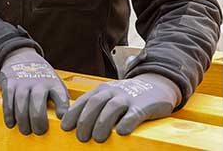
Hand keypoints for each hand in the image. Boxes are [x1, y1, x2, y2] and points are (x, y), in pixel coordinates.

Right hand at [0, 48, 69, 135]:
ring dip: (23, 120)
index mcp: (53, 83)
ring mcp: (23, 82)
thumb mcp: (54, 84)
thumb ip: (60, 100)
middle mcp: (38, 82)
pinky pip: (8, 100)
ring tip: (26, 131)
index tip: (61, 117)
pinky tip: (11, 123)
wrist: (21, 57)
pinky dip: (9, 113)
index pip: (60, 94)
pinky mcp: (10, 83)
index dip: (61, 106)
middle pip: (38, 100)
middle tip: (39, 131)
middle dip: (38, 119)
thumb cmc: (42, 79)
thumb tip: (66, 122)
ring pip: (21, 102)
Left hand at [60, 73, 180, 142]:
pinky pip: (133, 114)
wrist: (157, 84)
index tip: (65, 128)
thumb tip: (77, 127)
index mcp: (101, 90)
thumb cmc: (128, 96)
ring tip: (97, 139)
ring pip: (111, 108)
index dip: (73, 114)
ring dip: (102, 124)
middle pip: (95, 104)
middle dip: (85, 121)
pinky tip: (121, 133)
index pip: (83, 101)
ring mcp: (128, 97)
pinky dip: (126, 122)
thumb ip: (95, 107)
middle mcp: (112, 92)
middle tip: (81, 138)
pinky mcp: (143, 106)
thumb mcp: (109, 96)